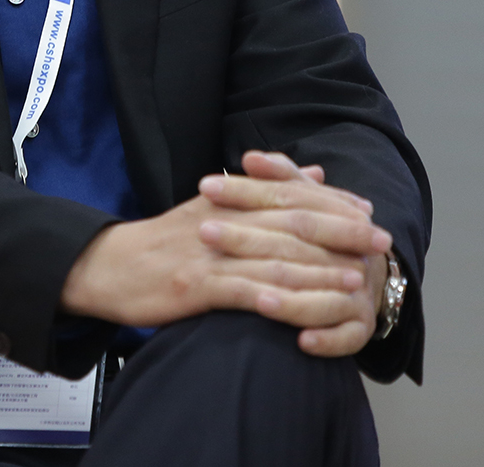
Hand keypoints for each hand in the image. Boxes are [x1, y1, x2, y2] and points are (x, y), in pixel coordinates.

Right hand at [58, 150, 390, 346]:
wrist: (106, 265)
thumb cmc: (162, 242)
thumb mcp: (212, 206)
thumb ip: (265, 190)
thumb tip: (317, 174)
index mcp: (228, 200)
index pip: (290, 196)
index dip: (332, 205)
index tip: (368, 213)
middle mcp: (223, 220)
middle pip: (290, 223)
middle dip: (339, 233)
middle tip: (378, 241)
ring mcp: (209, 254)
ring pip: (273, 259)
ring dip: (319, 269)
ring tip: (354, 278)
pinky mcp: (194, 286)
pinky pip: (243, 293)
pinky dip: (277, 299)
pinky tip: (304, 309)